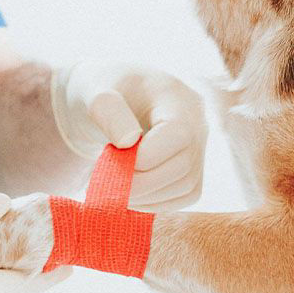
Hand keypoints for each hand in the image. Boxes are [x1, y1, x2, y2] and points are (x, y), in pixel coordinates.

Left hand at [51, 60, 206, 211]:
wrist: (108, 99)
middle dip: (141, 183)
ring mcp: (199, 147)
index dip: (144, 157)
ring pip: (186, 187)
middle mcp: (197, 122)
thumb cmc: (100, 90)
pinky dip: (154, 203)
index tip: (109, 157)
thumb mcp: (94, 90)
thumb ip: (107, 110)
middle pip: (183, 166)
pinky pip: (183, 196)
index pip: (178, 134)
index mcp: (176, 96)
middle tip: (105, 184)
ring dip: (146, 197)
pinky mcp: (193, 168)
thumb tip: (128, 141)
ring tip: (113, 188)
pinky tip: (128, 195)